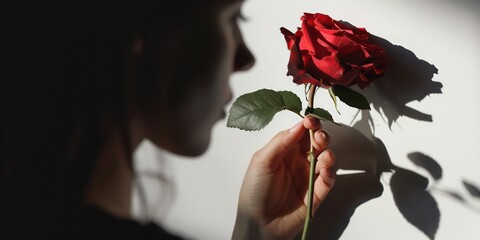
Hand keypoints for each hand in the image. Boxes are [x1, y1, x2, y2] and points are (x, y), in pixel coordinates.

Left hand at [232, 117, 335, 239]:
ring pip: (325, 160)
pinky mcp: (316, 195)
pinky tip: (325, 171)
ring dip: (328, 155)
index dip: (308, 124)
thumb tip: (299, 125)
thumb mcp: (262, 162)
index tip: (311, 120)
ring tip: (325, 156)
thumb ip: (280, 142)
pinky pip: (327, 181)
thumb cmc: (254, 192)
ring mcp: (307, 178)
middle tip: (319, 138)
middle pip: (315, 144)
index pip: (300, 133)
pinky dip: (330, 174)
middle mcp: (297, 162)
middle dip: (321, 137)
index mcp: (283, 152)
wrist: (258, 224)